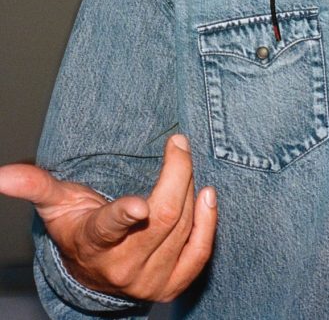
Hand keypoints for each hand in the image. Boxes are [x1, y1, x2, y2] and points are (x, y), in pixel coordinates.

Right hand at [0, 134, 217, 301]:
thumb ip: (37, 185)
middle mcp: (123, 266)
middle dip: (177, 173)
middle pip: (163, 217)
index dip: (126, 216)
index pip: (110, 228)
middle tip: (179, 143)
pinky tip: (208, 195)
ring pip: (183, 227)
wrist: (94, 272)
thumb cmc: (79, 226)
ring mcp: (149, 279)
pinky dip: (208, 222)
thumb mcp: (58, 203)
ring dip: (191, 187)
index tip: (140, 204)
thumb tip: (3, 174)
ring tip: (186, 162)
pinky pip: (199, 254)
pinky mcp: (172, 285)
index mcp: (94, 241)